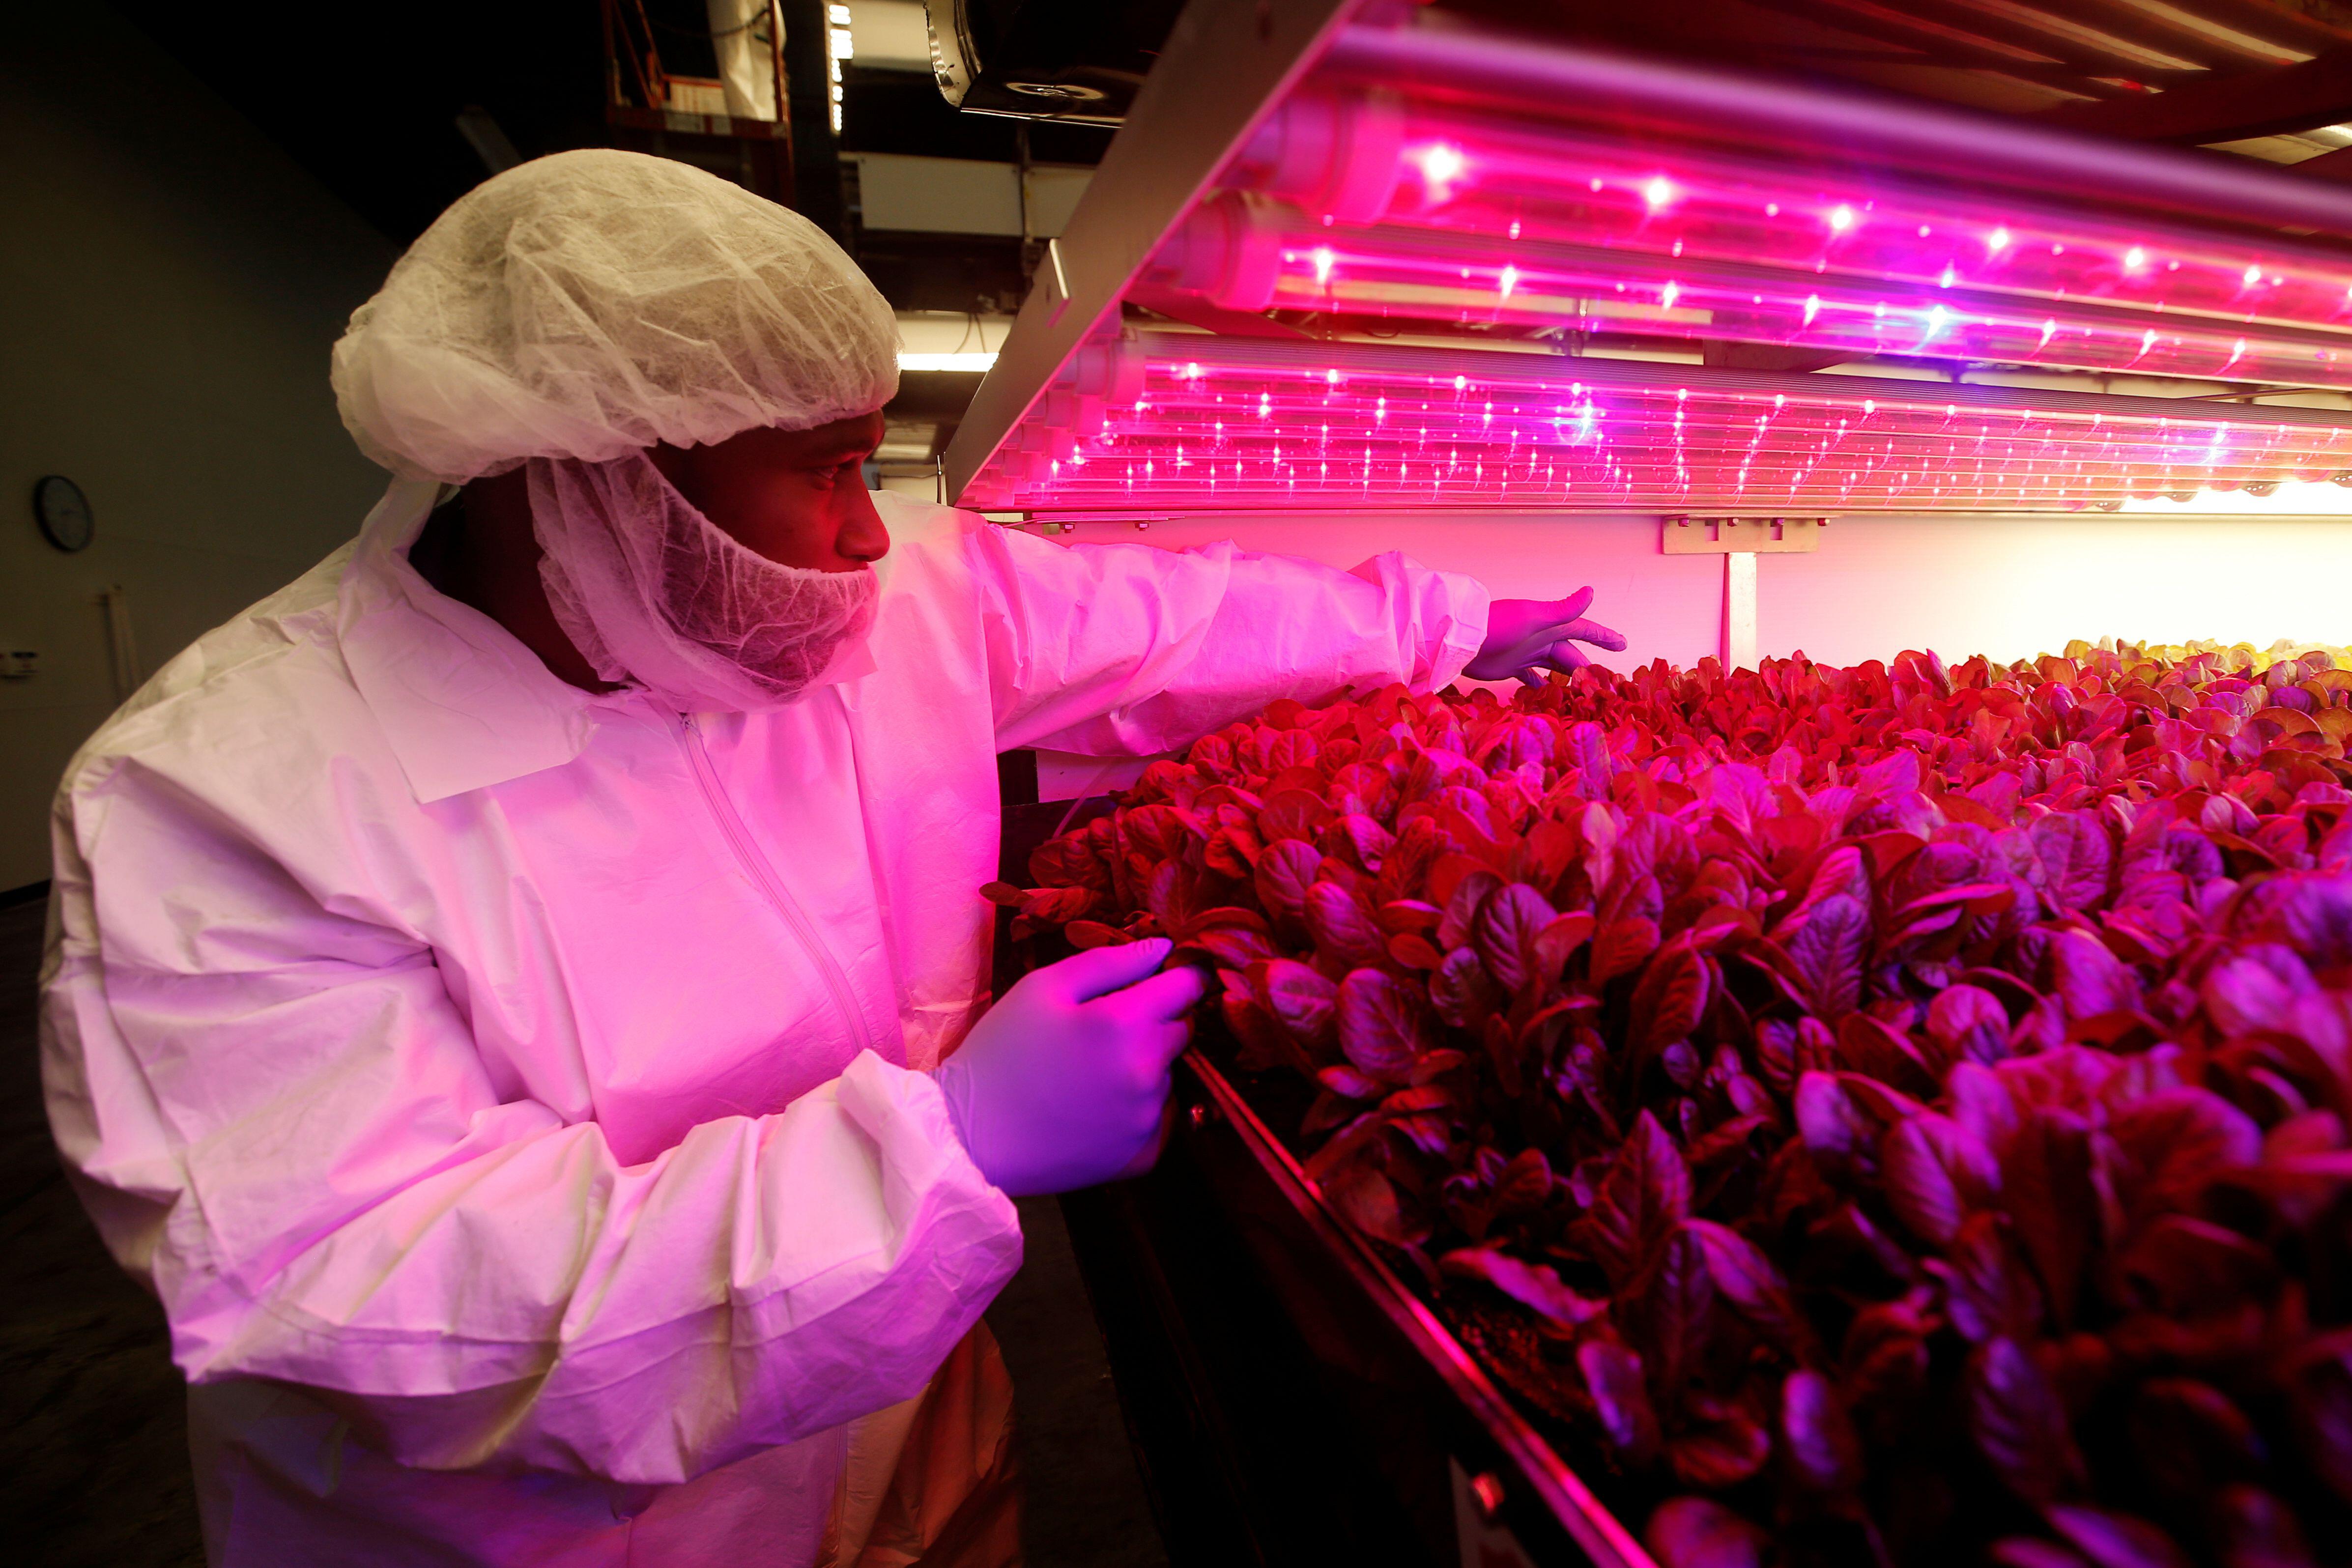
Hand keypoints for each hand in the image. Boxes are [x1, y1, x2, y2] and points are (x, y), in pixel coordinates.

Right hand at [932, 939, 1205, 1195]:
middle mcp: (1149, 1073)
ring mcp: (1148, 1120)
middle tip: (1104, 1032)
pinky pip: (1158, 1119)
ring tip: (1090, 1074)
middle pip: (1180, 1031)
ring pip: (1167, 1075)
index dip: (1179, 978)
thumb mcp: (1043, 988)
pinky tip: (1096, 1109)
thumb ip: (1109, 962)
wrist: (972, 1137)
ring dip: (1144, 1067)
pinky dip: (1138, 1110)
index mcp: (1127, 1024)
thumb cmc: (1003, 1052)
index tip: (1164, 980)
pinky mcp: (1142, 1156)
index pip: (1187, 988)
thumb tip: (1163, 949)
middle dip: (1155, 1023)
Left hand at [1463, 587, 1626, 685]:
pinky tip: (1548, 694)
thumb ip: (1562, 610)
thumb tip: (1590, 592)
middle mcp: (1541, 639)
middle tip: (1607, 684)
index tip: (1623, 644)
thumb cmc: (1497, 626)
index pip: (1583, 629)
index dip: (1603, 636)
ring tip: (1583, 692)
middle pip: (1572, 654)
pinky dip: (1541, 684)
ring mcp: (1526, 653)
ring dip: (1568, 677)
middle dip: (1589, 666)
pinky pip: (1532, 677)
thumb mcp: (1533, 618)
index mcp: (1550, 626)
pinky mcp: (1511, 667)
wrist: (1463, 640)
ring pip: (1555, 666)